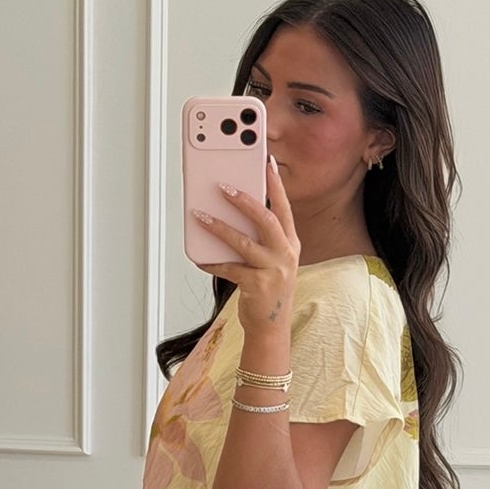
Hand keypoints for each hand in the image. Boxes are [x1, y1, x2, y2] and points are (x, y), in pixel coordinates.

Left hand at [190, 155, 299, 340]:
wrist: (271, 326)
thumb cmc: (267, 288)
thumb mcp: (271, 259)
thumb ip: (259, 237)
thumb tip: (229, 211)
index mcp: (290, 243)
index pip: (283, 207)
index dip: (275, 184)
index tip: (266, 162)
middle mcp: (286, 254)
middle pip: (265, 219)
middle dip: (243, 200)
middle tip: (223, 186)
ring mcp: (274, 271)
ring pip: (244, 242)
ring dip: (219, 227)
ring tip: (199, 215)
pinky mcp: (258, 286)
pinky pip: (229, 268)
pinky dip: (212, 262)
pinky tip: (199, 258)